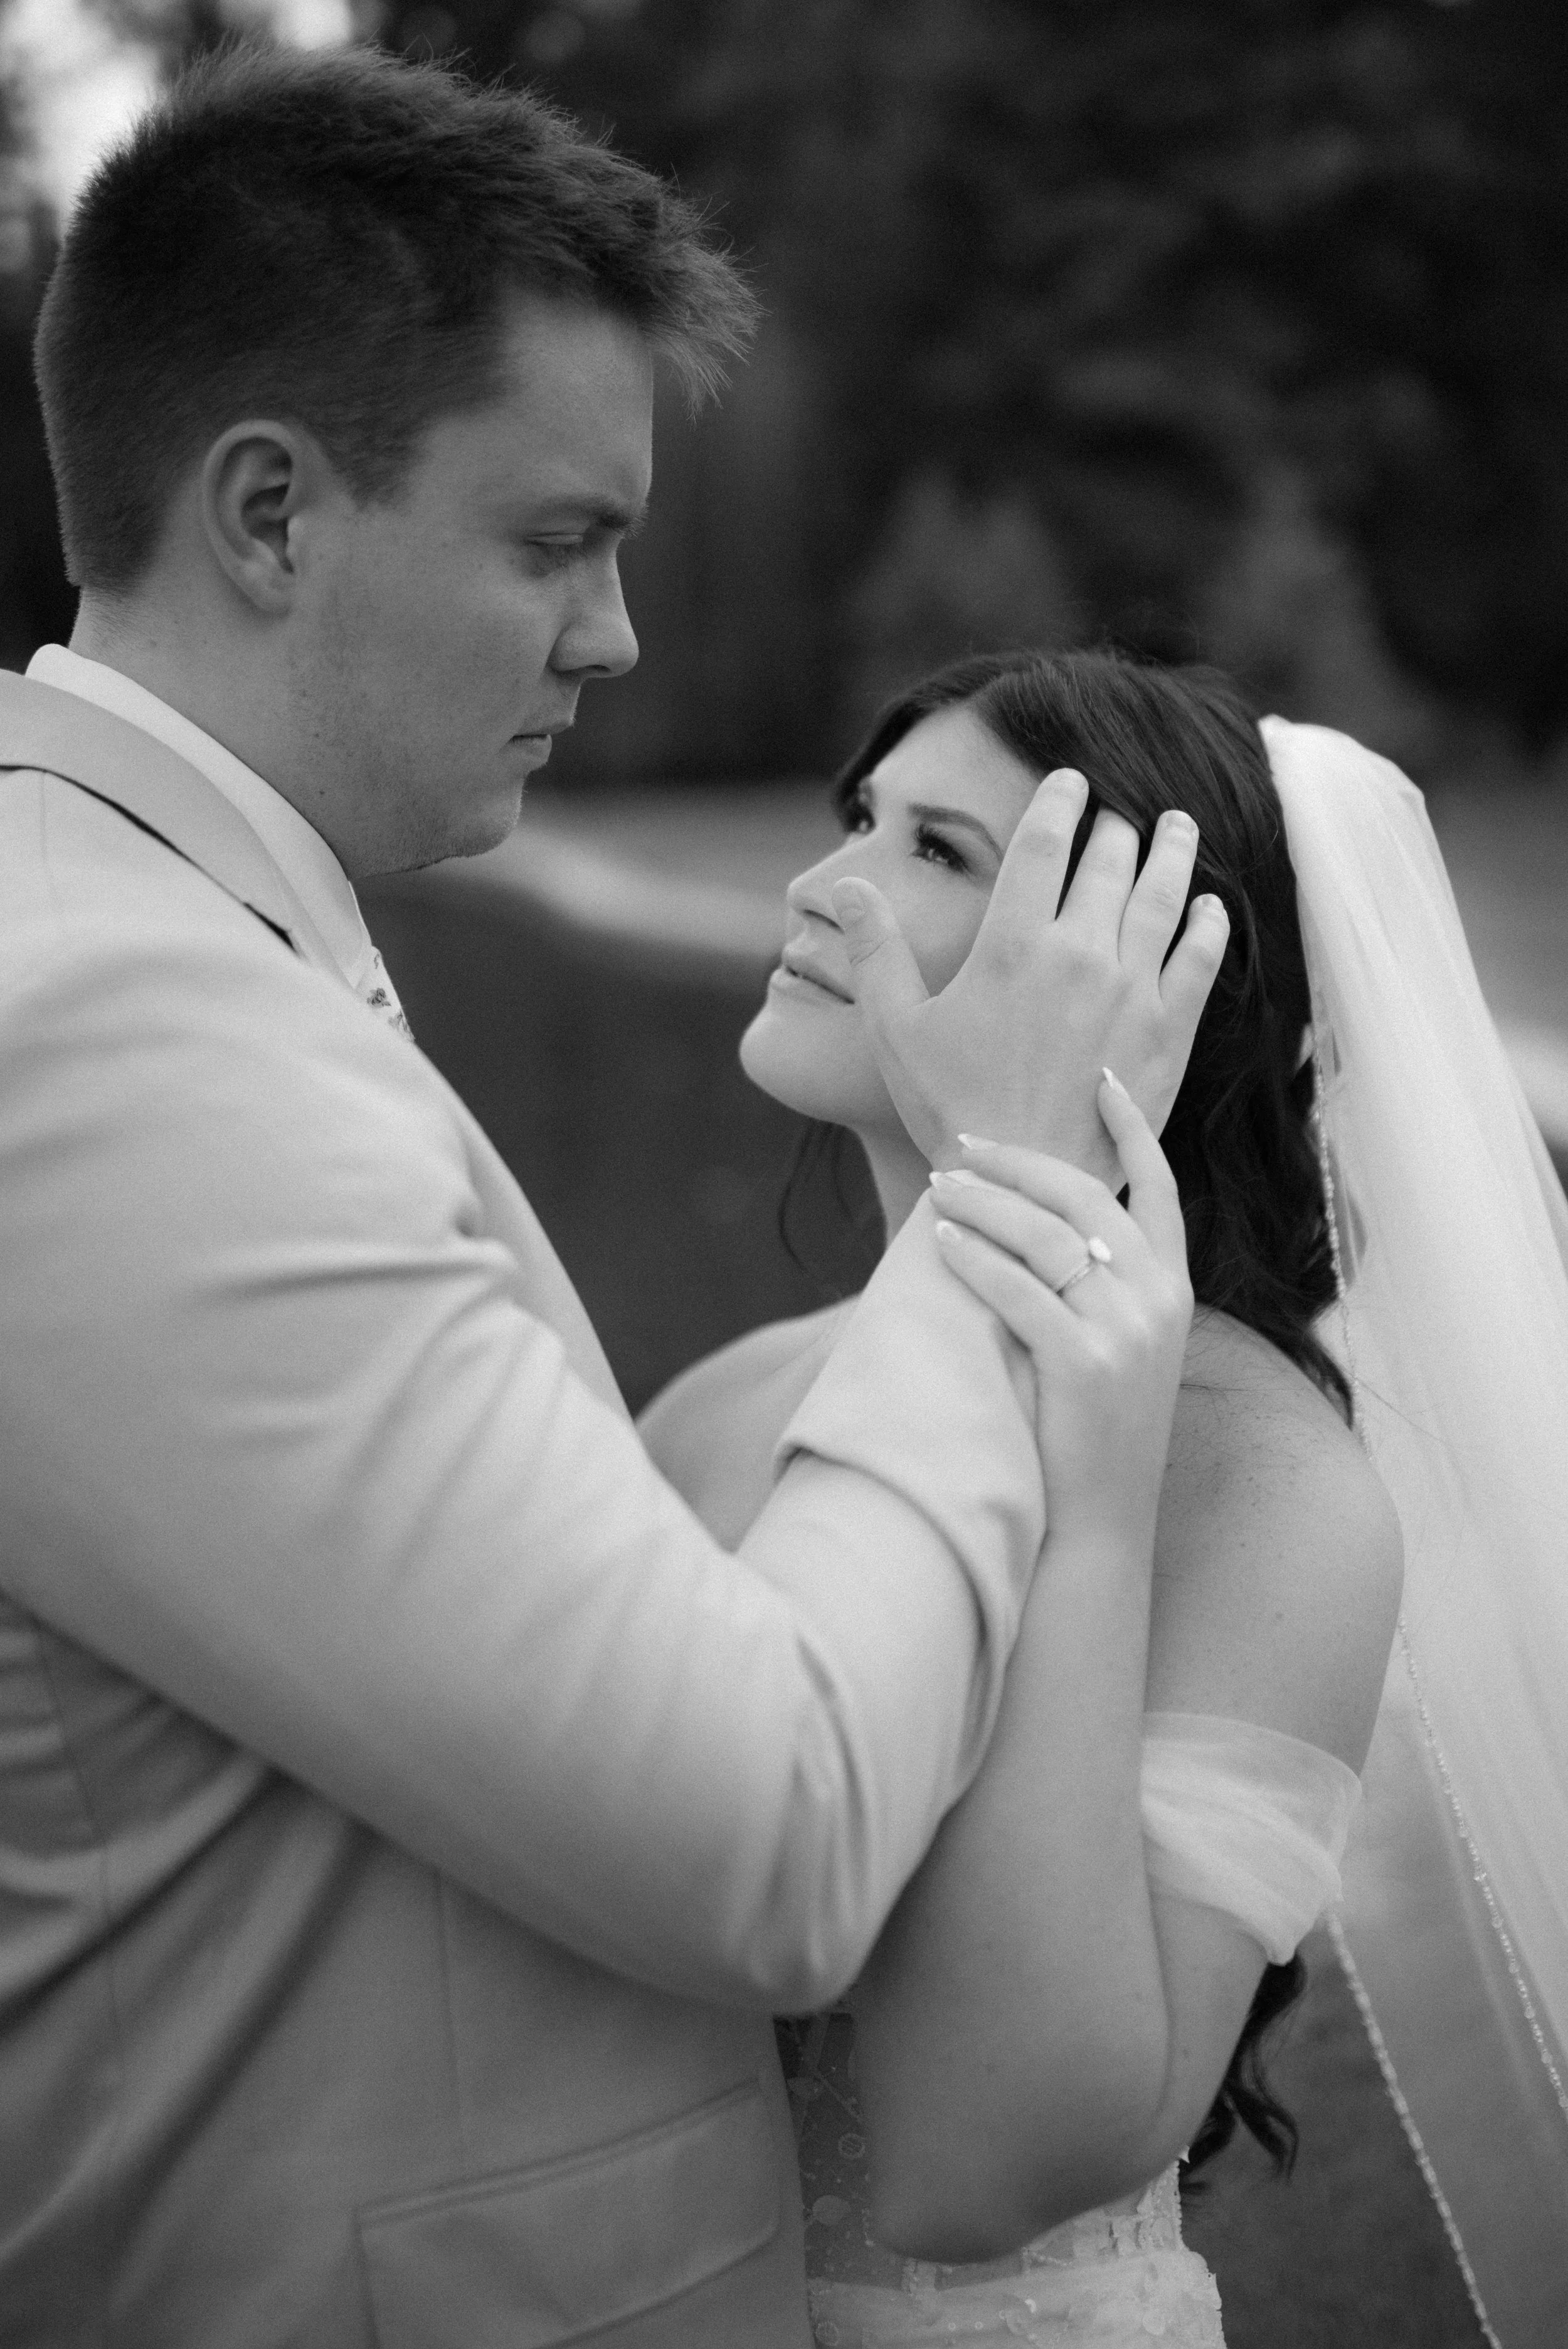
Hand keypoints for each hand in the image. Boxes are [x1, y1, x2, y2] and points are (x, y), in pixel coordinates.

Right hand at [832, 772, 1228, 1181]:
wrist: (1026, 1184)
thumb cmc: (951, 1110)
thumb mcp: (897, 1030)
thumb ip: (874, 952)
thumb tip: (846, 888)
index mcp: (1010, 945)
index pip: (1042, 841)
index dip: (1059, 799)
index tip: (1070, 779)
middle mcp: (1078, 954)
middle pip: (1109, 857)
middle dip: (1116, 824)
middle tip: (1120, 814)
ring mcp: (1131, 990)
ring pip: (1163, 894)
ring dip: (1173, 850)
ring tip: (1179, 824)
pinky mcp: (1170, 1031)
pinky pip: (1202, 958)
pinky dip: (1209, 924)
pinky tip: (1211, 907)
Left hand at [926, 1073, 1192, 1547]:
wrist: (1101, 1523)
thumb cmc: (1094, 1432)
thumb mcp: (1116, 1345)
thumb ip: (1098, 1284)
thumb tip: (1035, 1218)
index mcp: (1174, 1288)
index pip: (1159, 1187)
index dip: (1132, 1130)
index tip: (1101, 1081)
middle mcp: (1160, 1299)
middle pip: (1084, 1198)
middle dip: (1019, 1163)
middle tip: (962, 1146)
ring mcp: (1127, 1331)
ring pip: (1044, 1236)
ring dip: (983, 1203)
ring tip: (938, 1189)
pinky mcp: (1086, 1364)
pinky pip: (1018, 1291)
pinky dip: (975, 1259)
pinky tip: (942, 1242)